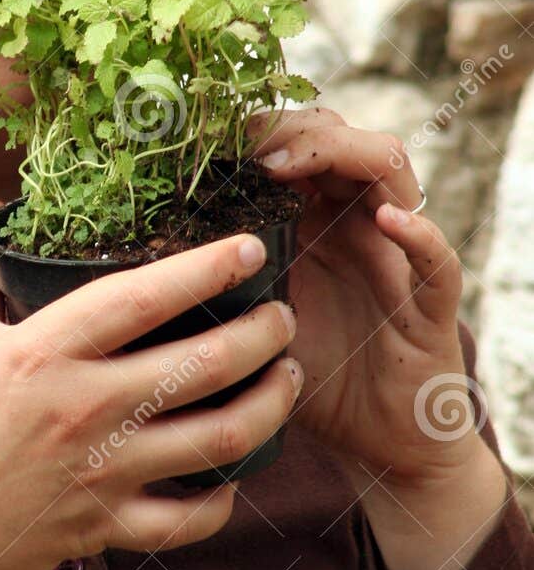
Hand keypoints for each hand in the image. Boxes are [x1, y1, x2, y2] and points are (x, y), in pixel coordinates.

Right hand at [0, 220, 300, 569]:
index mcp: (42, 354)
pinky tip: (235, 474)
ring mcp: (102, 472)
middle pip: (204, 365)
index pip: (140, 297)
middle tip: (282, 316)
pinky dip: (224, 499)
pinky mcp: (108, 526)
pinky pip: (191, 518)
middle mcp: (83, 409)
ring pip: (221, 439)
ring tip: (287, 378)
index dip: (205, 268)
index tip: (251, 247)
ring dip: (271, 405)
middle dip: (263, 334)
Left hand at [247, 105, 482, 494]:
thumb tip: (132, 263)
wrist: (375, 442)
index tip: (209, 139)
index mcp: (313, 219)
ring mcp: (397, 255)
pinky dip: (418, 233)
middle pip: (337, 137)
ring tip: (288, 163)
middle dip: (289, 127)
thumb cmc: (310, 374)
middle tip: (244, 146)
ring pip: (388, 170)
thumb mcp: (248, 321)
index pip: (295, 142)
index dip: (257, 129)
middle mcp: (357, 223)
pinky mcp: (431, 304)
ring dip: (339, 153)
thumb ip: (213, 286)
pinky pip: (437, 259)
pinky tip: (388, 220)